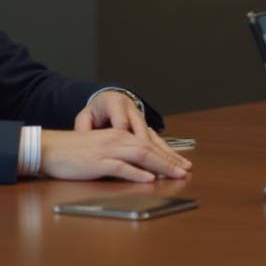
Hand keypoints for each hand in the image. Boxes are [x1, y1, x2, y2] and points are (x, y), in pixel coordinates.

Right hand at [41, 128, 191, 182]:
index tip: (181, 164)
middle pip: (149, 149)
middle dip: (170, 160)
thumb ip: (119, 156)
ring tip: (176, 174)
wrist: (49, 148)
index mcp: (118, 136)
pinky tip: (149, 178)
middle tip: (187, 170)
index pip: (148, 144)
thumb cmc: (73, 152)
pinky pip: (121, 167)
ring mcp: (108, 150)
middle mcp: (116, 139)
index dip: (167, 154)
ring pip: (141, 155)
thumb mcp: (100, 150)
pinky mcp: (98, 162)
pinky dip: (137, 173)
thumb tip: (139, 168)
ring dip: (161, 166)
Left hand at [73, 90, 188, 165]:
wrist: (106, 98)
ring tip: (183, 166)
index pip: (122, 124)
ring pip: (156, 138)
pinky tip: (179, 163)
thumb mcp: (85, 117)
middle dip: (158, 153)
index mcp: (114, 104)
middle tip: (169, 167)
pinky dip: (168, 153)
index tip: (137, 157)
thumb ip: (83, 129)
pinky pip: (158, 141)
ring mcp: (141, 119)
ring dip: (169, 155)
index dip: (130, 140)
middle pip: (145, 134)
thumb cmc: (95, 111)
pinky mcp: (146, 127)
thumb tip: (82, 139)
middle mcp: (132, 110)